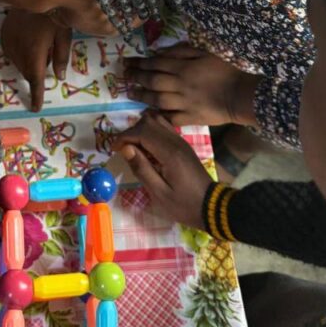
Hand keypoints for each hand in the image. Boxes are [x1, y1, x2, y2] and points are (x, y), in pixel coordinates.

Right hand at [0, 9, 71, 111]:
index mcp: (34, 53)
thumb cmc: (52, 12)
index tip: (35, 108)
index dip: (36, 96)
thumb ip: (61, 56)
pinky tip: (29, 39)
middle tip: (48, 56)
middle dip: (37, 73)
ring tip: (40, 42)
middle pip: (27, 72)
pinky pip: (11, 52)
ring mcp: (7, 42)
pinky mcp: (2, 34)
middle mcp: (18, 51)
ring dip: (29, 62)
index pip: (35, 80)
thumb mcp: (64, 33)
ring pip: (18, 63)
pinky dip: (21, 53)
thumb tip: (59, 77)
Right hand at [111, 111, 212, 227]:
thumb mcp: (159, 193)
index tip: (113, 149)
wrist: (212, 206)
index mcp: (170, 153)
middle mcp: (176, 141)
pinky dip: (150, 131)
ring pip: (156, 120)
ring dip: (141, 129)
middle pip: (148, 121)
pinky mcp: (182, 145)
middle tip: (121, 149)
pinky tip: (146, 147)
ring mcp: (180, 141)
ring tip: (133, 147)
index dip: (124, 137)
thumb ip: (142, 169)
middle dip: (130, 132)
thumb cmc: (184, 204)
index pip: (142, 132)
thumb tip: (126, 149)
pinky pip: (163, 128)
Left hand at [125, 45, 259, 125]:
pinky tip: (150, 114)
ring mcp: (183, 103)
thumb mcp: (204, 53)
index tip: (127, 62)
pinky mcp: (190, 118)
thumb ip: (182, 52)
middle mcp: (179, 85)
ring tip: (131, 93)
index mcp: (183, 68)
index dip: (139, 63)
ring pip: (157, 100)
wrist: (240, 95)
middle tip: (125, 76)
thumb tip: (161, 52)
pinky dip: (159, 116)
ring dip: (142, 96)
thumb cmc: (225, 71)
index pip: (155, 64)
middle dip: (136, 78)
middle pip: (152, 81)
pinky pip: (170, 118)